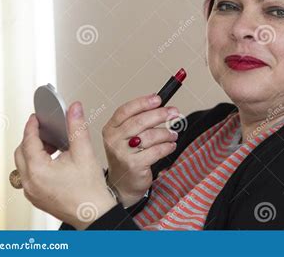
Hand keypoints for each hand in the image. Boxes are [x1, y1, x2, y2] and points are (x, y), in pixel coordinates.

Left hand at [14, 102, 116, 229]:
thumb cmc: (90, 190)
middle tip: (47, 130)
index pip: (28, 140)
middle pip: (22, 152)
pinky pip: (29, 176)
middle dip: (33, 138)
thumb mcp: (84, 152)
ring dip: (34, 152)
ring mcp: (32, 192)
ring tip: (54, 146)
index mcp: (38, 170)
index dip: (33, 125)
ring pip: (24, 165)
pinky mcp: (37, 198)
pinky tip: (54, 162)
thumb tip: (74, 108)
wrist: (95, 214)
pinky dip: (37, 165)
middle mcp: (29, 182)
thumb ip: (77, 127)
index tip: (37, 117)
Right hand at [102, 93, 178, 207]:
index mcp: (110, 129)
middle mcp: (113, 140)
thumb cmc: (128, 156)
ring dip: (166, 133)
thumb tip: (159, 104)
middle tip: (174, 112)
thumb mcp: (126, 136)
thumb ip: (138, 120)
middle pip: (140, 121)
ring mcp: (122, 154)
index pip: (125, 110)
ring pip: (150, 136)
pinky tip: (171, 145)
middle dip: (160, 114)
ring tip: (173, 134)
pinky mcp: (134, 166)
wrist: (123, 184)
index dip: (143, 102)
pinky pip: (156, 151)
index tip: (158, 98)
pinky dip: (167, 146)